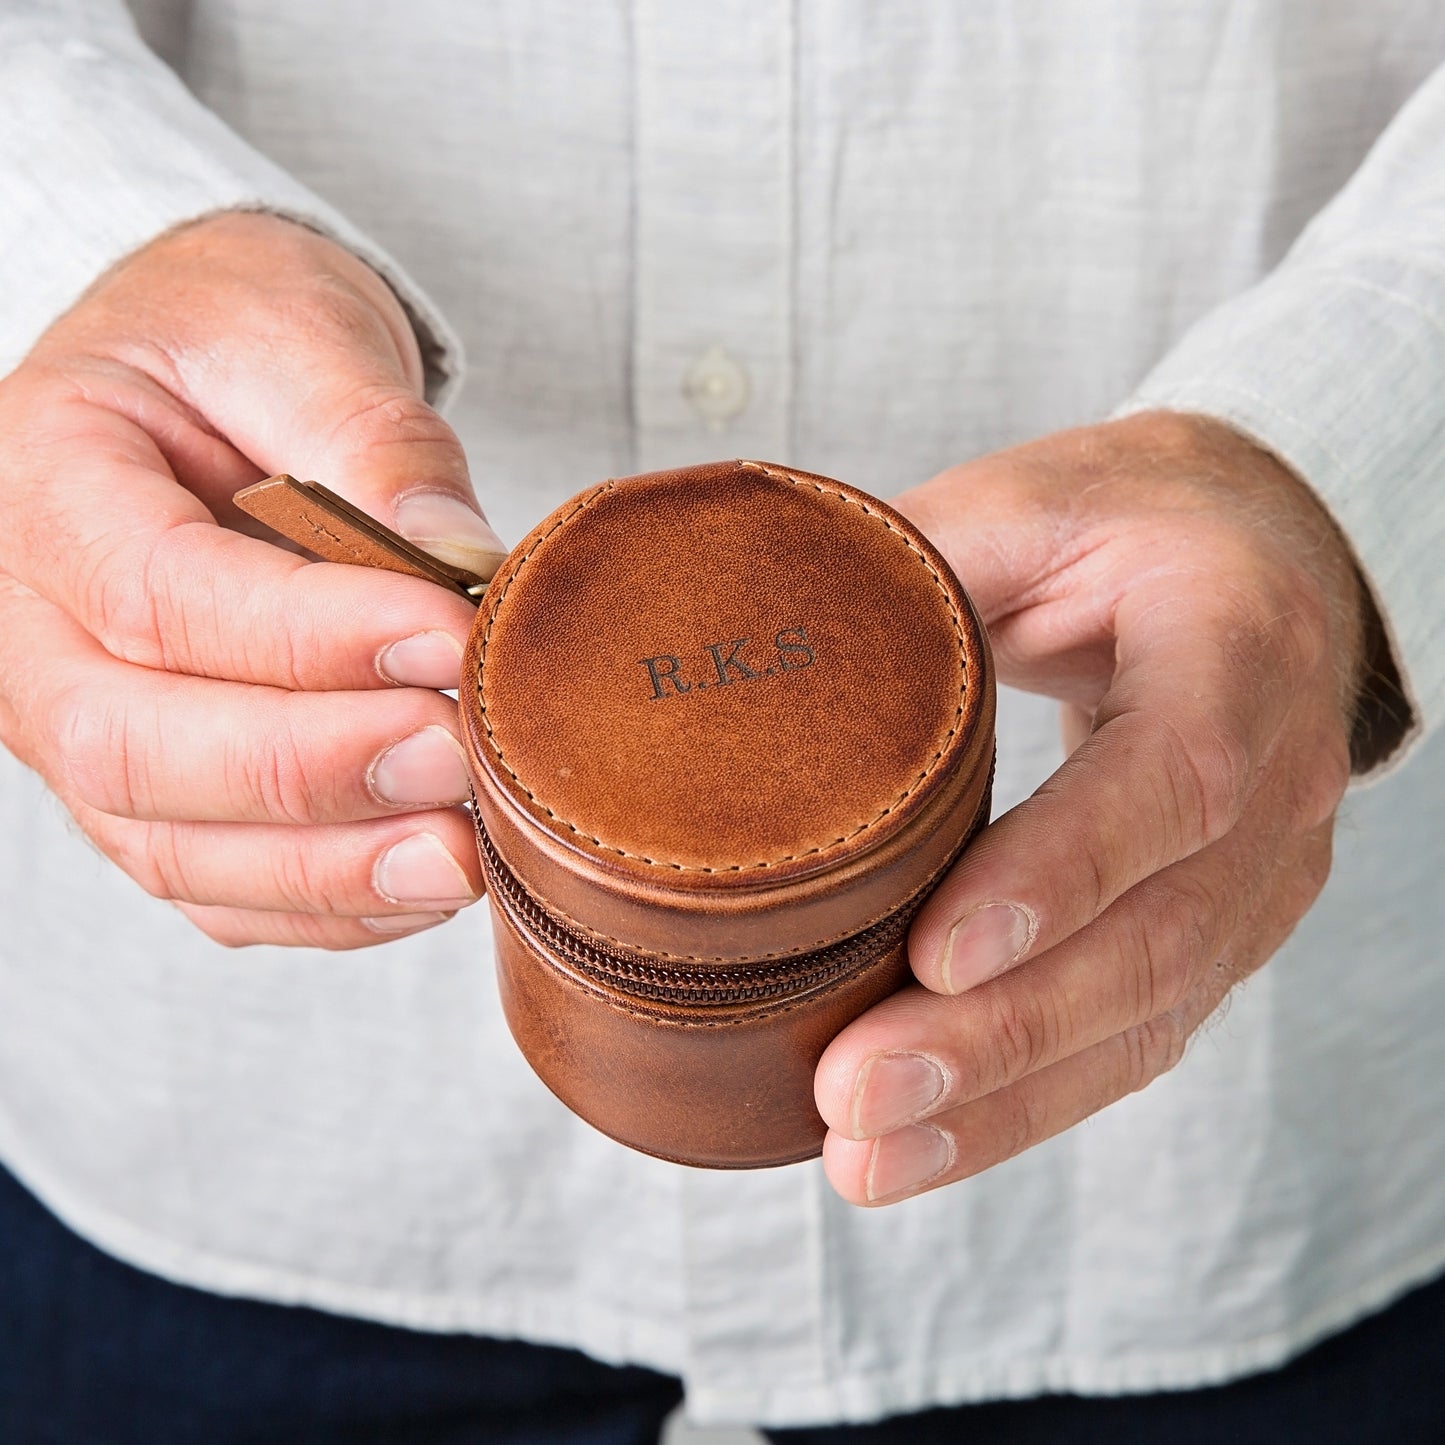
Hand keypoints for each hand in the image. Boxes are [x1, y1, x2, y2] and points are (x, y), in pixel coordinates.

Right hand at [0, 212, 506, 947]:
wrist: (202, 380)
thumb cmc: (239, 342)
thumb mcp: (297, 336)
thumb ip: (372, 437)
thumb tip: (458, 557)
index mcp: (43, 484)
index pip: (156, 593)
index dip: (307, 637)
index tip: (448, 640)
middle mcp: (29, 629)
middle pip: (132, 748)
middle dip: (309, 772)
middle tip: (457, 758)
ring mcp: (81, 727)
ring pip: (171, 845)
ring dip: (327, 870)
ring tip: (465, 855)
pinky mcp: (153, 791)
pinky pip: (216, 884)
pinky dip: (323, 906)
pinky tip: (426, 883)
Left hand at [815, 412, 1365, 1202]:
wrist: (1258, 559)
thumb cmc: (1126, 521)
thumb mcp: (1025, 506)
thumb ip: (915, 570)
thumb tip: (749, 645)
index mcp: (1236, 646)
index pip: (1176, 779)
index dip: (1062, 874)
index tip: (937, 954)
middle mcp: (1279, 782)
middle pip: (1154, 940)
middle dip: (1001, 1037)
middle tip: (855, 1095)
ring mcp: (1261, 875)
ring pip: (1147, 1016)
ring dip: (1003, 1101)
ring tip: (866, 1155)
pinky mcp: (1221, 933)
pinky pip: (1137, 1036)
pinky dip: (1029, 1103)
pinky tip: (925, 1145)